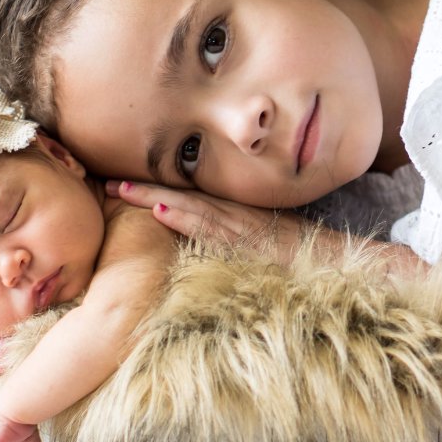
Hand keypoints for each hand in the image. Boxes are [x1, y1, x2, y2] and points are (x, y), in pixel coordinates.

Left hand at [105, 181, 314, 262]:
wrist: (336, 260)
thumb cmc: (302, 259)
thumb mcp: (263, 249)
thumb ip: (236, 247)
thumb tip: (210, 254)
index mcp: (236, 216)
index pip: (190, 200)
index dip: (156, 191)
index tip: (122, 187)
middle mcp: (235, 214)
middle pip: (184, 197)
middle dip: (144, 189)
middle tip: (105, 181)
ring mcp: (241, 225)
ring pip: (191, 206)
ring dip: (154, 196)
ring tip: (121, 190)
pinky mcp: (248, 239)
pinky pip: (212, 227)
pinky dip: (185, 218)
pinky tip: (160, 211)